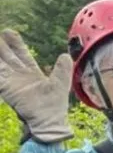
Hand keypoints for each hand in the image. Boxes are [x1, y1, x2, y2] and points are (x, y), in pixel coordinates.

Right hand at [0, 29, 73, 143]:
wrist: (48, 121)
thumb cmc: (55, 105)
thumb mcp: (60, 84)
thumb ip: (62, 70)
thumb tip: (66, 55)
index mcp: (32, 72)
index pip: (21, 54)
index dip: (15, 43)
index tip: (8, 32)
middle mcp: (19, 75)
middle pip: (8, 56)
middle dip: (1, 46)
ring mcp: (11, 82)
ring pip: (0, 64)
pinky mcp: (7, 89)